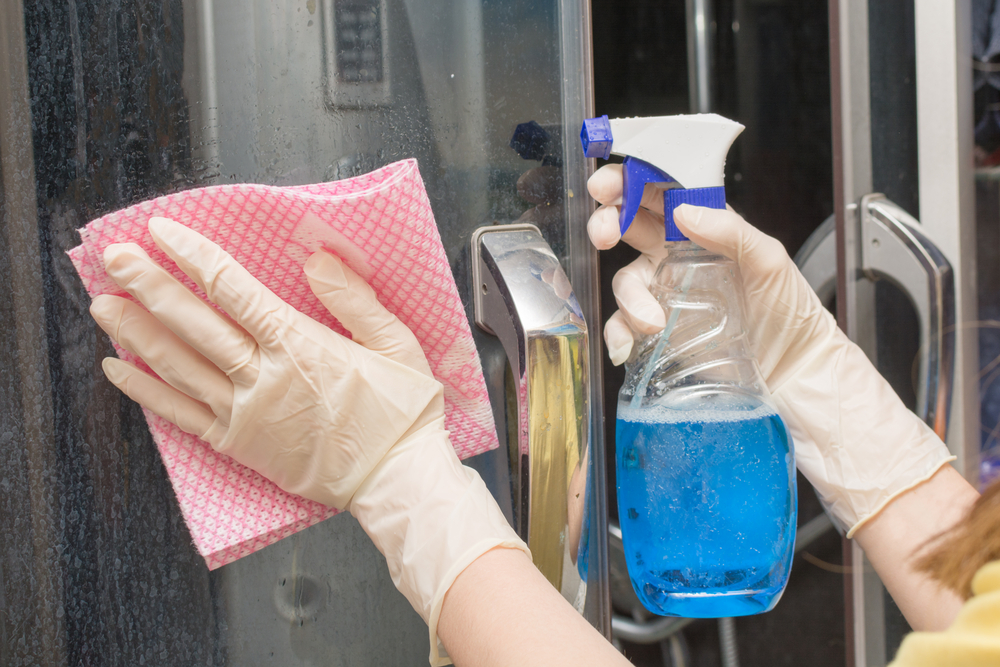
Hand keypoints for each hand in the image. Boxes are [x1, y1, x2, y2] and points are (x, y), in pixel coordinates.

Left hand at [91, 217, 525, 664]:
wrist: (397, 481)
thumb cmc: (403, 412)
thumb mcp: (397, 343)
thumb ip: (355, 299)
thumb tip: (315, 259)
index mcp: (300, 345)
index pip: (234, 289)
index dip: (194, 257)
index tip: (162, 231)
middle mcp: (263, 377)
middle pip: (194, 324)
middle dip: (150, 285)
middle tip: (113, 258)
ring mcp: (245, 414)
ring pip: (179, 367)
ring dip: (137, 332)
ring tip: (102, 304)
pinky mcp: (238, 445)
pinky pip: (182, 416)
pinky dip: (146, 393)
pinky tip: (116, 370)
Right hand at [587, 165, 954, 536]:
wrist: (793, 375)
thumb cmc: (792, 315)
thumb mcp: (770, 262)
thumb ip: (731, 231)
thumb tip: (683, 211)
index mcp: (706, 229)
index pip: (661, 194)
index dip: (630, 183)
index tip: (608, 186)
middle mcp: (679, 257)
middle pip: (629, 226)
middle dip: (608, 222)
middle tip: (603, 234)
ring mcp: (666, 295)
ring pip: (625, 280)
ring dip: (629, 296)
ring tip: (653, 322)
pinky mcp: (658, 333)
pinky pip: (623, 325)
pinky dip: (618, 333)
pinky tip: (628, 346)